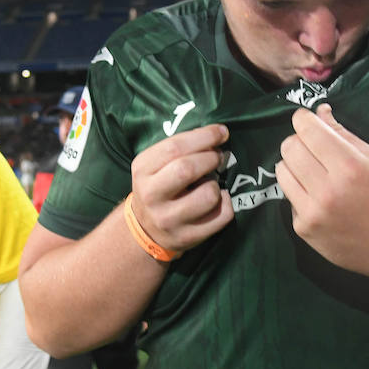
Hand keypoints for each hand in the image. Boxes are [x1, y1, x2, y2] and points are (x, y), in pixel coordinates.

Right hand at [129, 123, 233, 255]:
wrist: (145, 230)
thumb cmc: (158, 187)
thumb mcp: (155, 165)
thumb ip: (179, 149)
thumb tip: (217, 134)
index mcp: (142, 170)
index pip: (174, 147)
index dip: (204, 137)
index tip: (221, 132)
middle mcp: (151, 196)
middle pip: (187, 169)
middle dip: (211, 158)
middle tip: (218, 156)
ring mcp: (168, 220)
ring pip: (208, 195)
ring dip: (217, 185)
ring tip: (211, 183)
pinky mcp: (187, 237)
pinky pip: (221, 216)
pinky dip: (226, 203)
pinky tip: (218, 200)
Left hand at [276, 104, 368, 278]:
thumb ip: (343, 134)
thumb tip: (318, 112)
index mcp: (349, 167)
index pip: (307, 130)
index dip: (303, 119)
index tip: (306, 120)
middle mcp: (327, 191)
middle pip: (289, 148)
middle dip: (298, 140)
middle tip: (313, 147)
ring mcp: (313, 213)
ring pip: (282, 171)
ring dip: (294, 165)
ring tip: (314, 171)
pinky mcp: (304, 230)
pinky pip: (289, 198)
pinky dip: (300, 192)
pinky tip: (321, 199)